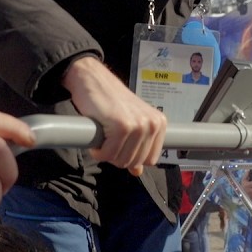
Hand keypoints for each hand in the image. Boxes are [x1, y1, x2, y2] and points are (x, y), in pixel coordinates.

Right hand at [62, 55, 166, 176]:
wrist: (92, 79)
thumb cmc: (110, 100)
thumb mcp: (129, 123)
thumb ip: (138, 146)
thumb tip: (137, 172)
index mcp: (159, 123)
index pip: (150, 160)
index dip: (132, 157)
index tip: (121, 144)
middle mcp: (153, 124)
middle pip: (135, 162)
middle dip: (117, 155)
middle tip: (108, 139)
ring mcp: (139, 125)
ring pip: (122, 161)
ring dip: (107, 153)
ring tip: (104, 135)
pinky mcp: (122, 126)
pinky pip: (109, 154)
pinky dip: (98, 151)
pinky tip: (97, 136)